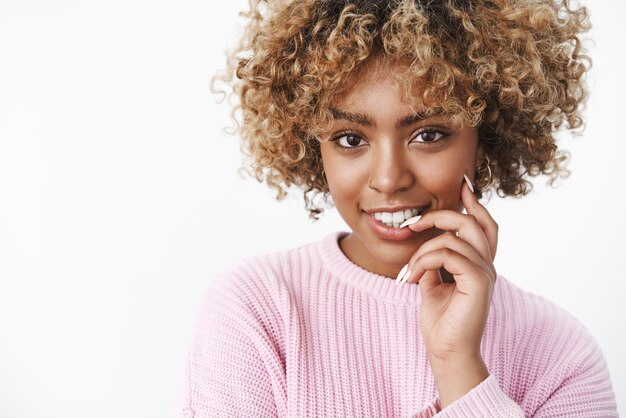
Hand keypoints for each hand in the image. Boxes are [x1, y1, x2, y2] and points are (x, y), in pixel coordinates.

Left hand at [400, 177, 498, 360]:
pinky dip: (425, 262)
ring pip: (454, 238)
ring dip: (422, 251)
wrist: (446, 351)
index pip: (484, 225)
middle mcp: (486, 265)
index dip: (474, 203)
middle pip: (473, 222)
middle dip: (441, 214)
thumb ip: (435, 263)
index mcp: (478, 264)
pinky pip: (449, 255)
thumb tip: (426, 247)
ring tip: (408, 272)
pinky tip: (412, 279)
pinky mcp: (477, 283)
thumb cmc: (440, 321)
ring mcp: (485, 273)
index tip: (462, 184)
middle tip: (413, 223)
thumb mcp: (433, 284)